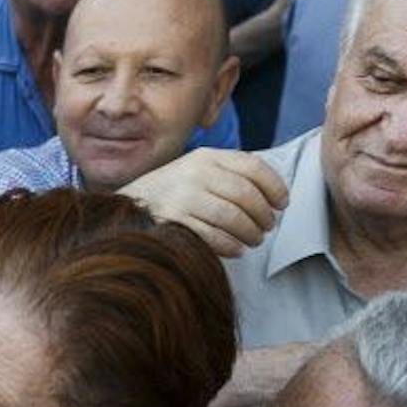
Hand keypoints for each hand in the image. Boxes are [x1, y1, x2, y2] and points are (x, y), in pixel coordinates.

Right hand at [121, 148, 290, 257]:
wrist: (123, 209)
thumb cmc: (171, 195)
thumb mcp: (196, 173)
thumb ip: (228, 176)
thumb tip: (271, 196)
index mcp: (206, 156)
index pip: (252, 167)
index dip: (274, 187)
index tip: (282, 204)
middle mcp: (194, 172)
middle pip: (245, 194)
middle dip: (263, 215)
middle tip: (268, 227)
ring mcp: (181, 196)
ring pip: (231, 216)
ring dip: (249, 232)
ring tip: (255, 241)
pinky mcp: (171, 220)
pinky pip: (212, 235)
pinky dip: (230, 245)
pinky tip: (237, 249)